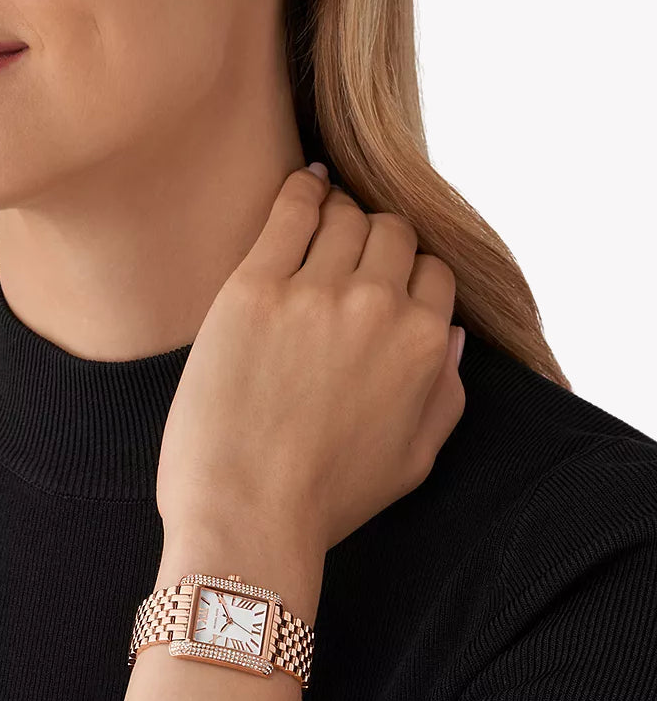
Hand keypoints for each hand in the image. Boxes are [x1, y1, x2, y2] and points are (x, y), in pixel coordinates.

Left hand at [156, 164, 464, 556]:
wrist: (245, 515)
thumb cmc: (325, 499)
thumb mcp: (414, 460)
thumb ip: (447, 392)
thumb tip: (455, 334)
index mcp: (425, 346)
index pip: (433, 273)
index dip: (409, 273)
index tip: (383, 277)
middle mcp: (378, 307)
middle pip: (392, 234)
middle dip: (377, 239)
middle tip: (348, 250)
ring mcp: (315, 293)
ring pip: (345, 216)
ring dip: (340, 212)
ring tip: (323, 216)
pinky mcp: (253, 288)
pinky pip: (290, 210)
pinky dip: (302, 189)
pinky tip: (301, 185)